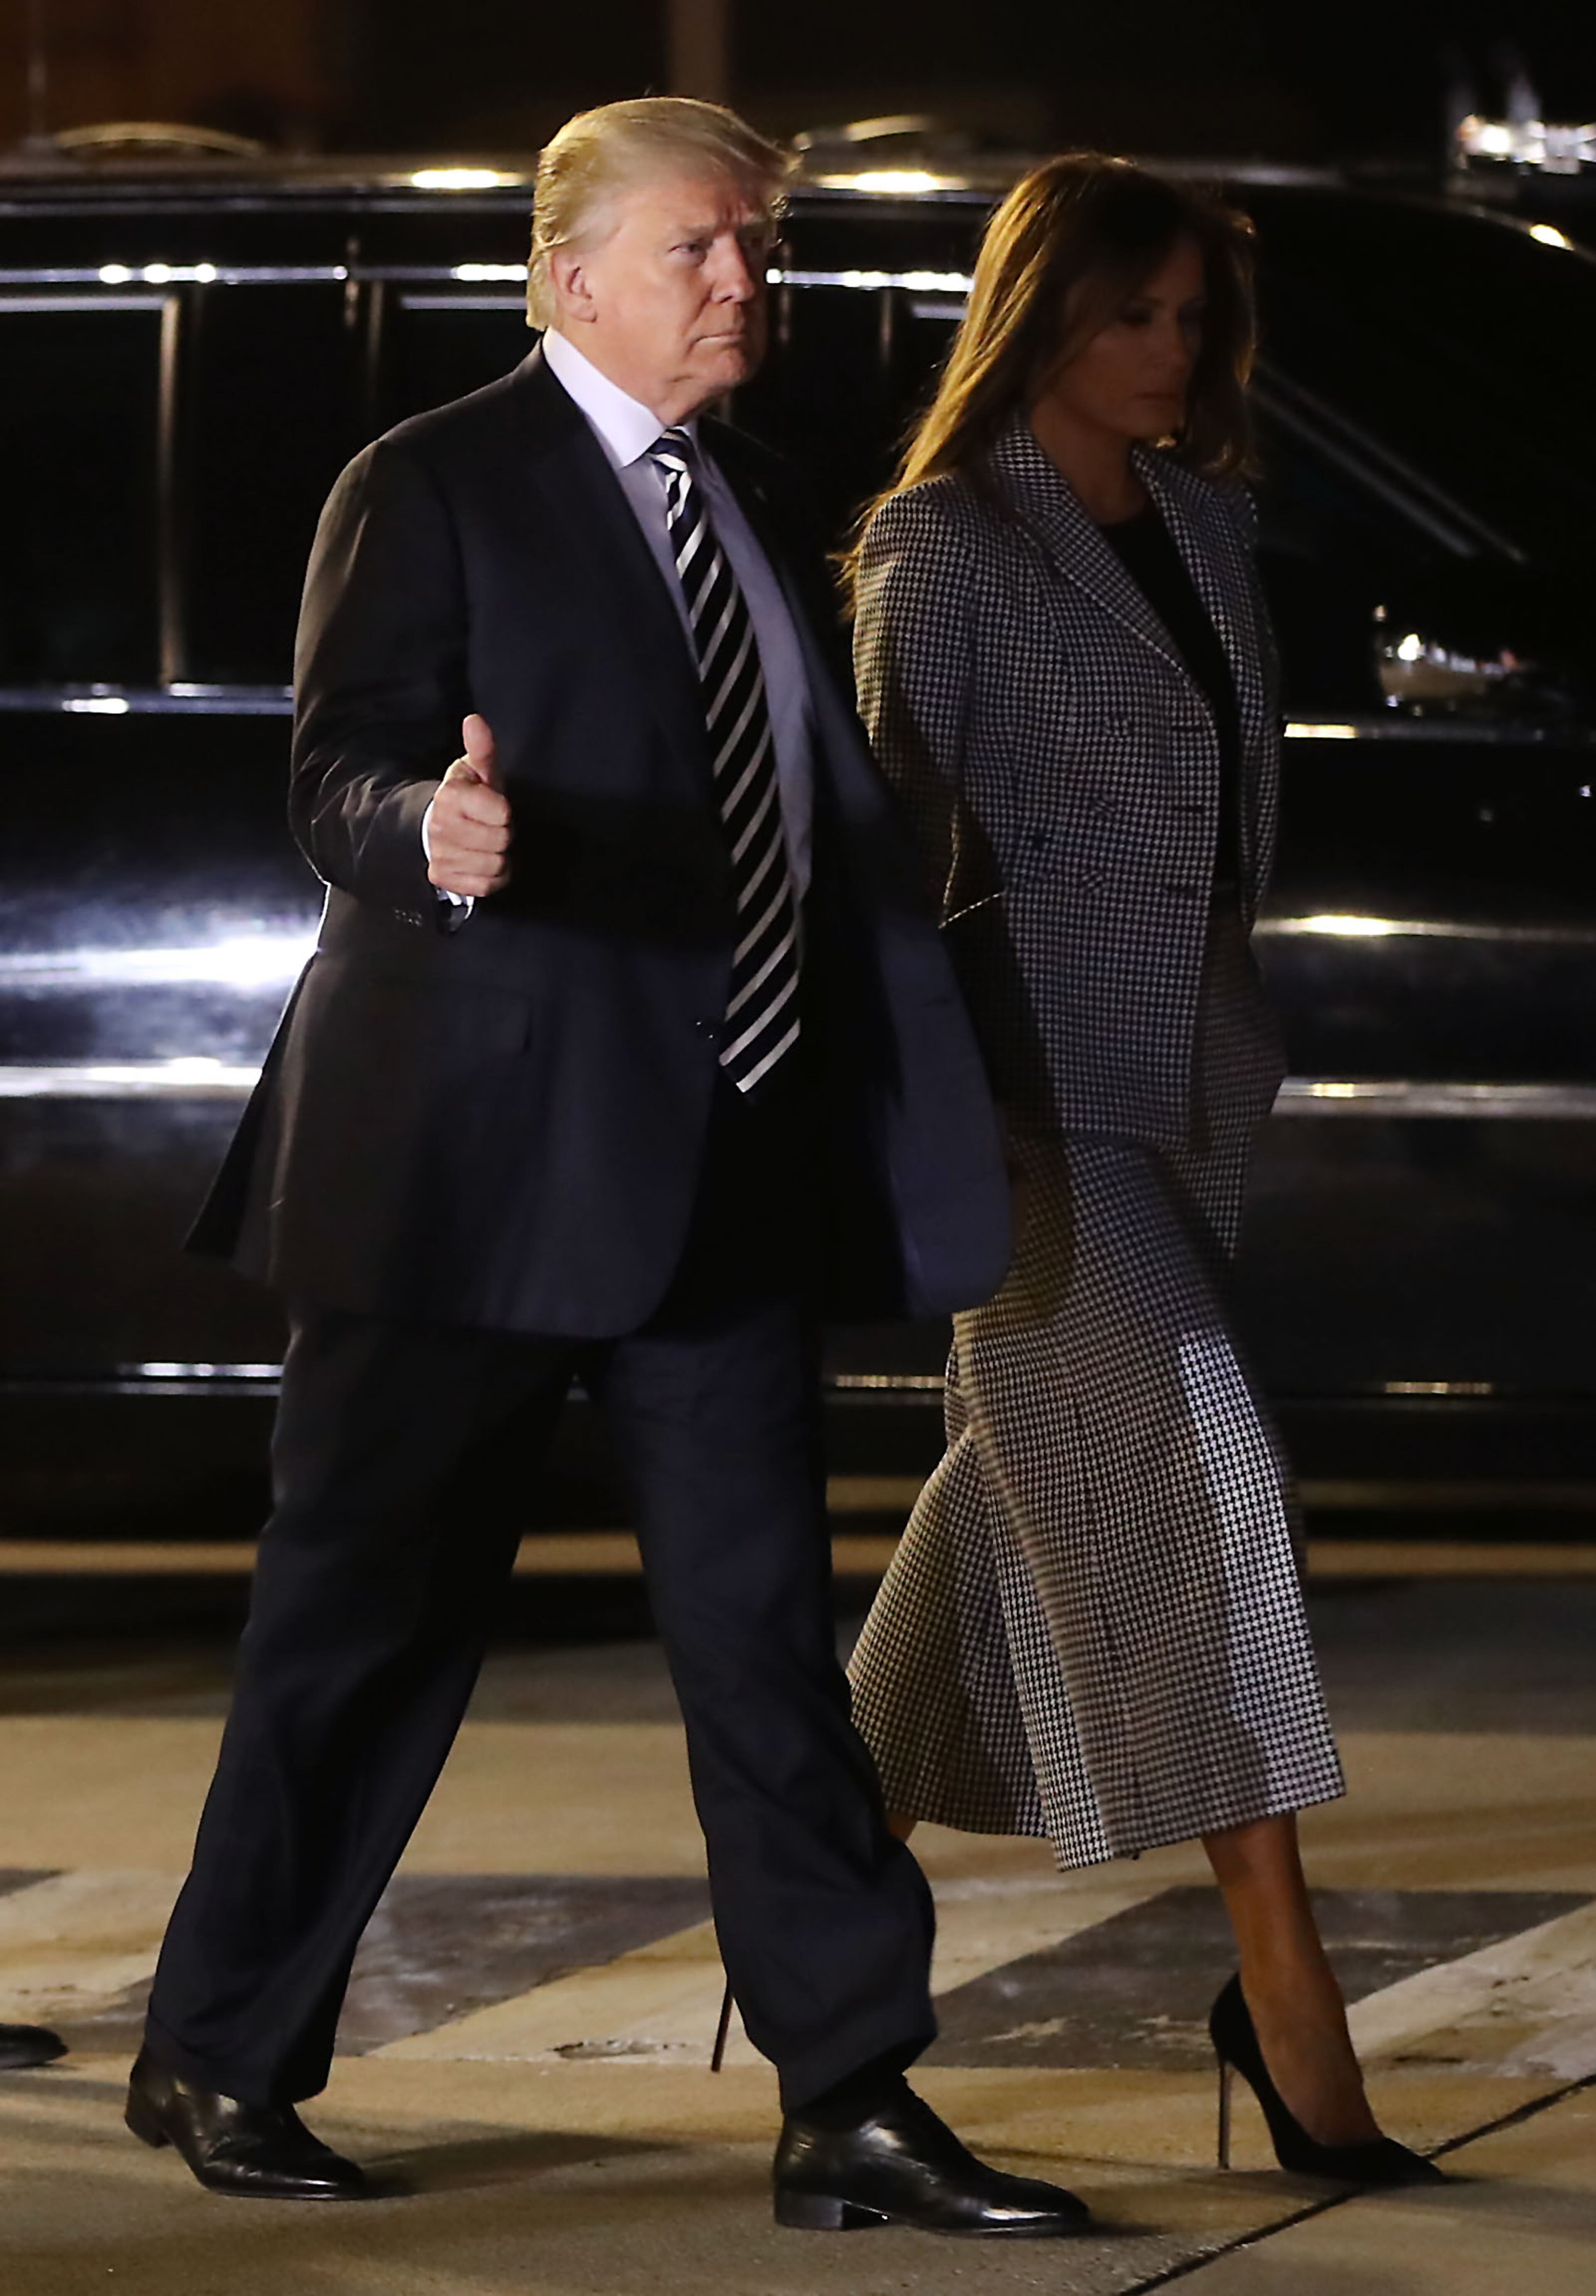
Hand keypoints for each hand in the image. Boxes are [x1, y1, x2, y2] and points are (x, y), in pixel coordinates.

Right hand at [427, 714, 511, 897]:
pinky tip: (482, 861)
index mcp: (450, 796)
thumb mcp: (480, 770)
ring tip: (487, 843)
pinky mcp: (442, 877)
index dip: (505, 811)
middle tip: (491, 827)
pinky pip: (484, 885)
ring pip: (495, 865)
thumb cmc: (469, 796)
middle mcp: (440, 827)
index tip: (494, 807)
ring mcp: (439, 854)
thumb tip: (475, 721)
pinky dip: (491, 877)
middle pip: (500, 841)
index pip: (502, 814)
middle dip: (503, 834)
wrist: (439, 823)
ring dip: (499, 857)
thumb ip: (483, 748)